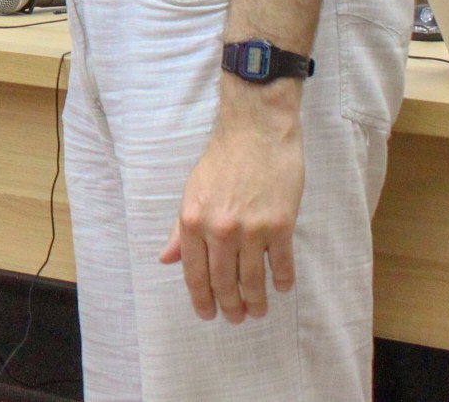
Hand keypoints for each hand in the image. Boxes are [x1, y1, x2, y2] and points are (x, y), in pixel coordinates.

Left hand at [159, 92, 304, 322]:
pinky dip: (281, 280)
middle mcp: (220, 229)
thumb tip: (167, 258)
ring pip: (253, 280)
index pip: (194, 273)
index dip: (201, 298)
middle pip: (224, 282)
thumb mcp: (192, 191)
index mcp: (193, 220)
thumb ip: (181, 229)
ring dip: (255, 302)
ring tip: (257, 311)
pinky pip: (281, 264)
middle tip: (235, 318)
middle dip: (229, 306)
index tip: (207, 314)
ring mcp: (251, 229)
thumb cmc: (222, 158)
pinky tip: (281, 287)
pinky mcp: (280, 225)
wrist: (256, 130)